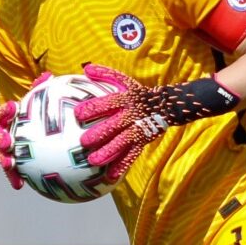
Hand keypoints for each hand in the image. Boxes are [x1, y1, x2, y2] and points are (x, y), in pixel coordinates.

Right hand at [0, 73, 53, 190]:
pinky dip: (14, 178)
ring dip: (3, 160)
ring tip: (9, 165)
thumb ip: (43, 90)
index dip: (5, 111)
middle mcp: (6, 134)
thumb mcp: (44, 101)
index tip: (12, 107)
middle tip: (8, 141)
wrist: (41, 133)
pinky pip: (14, 172)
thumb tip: (48, 76)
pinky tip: (19, 185)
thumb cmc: (42, 113)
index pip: (4, 113)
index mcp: (10, 119)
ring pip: (2, 155)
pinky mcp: (14, 164)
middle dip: (0, 138)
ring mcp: (8, 150)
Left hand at [74, 63, 237, 183]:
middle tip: (84, 141)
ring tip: (93, 161)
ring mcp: (138, 129)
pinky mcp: (142, 142)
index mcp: (125, 98)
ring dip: (108, 152)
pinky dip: (121, 165)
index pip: (108, 102)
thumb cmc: (139, 93)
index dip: (93, 108)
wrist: (167, 105)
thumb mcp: (125, 81)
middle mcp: (132, 115)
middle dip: (100, 133)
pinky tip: (110, 176)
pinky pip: (131, 155)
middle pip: (115, 124)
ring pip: (123, 142)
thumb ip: (106, 74)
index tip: (78, 114)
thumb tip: (86, 68)